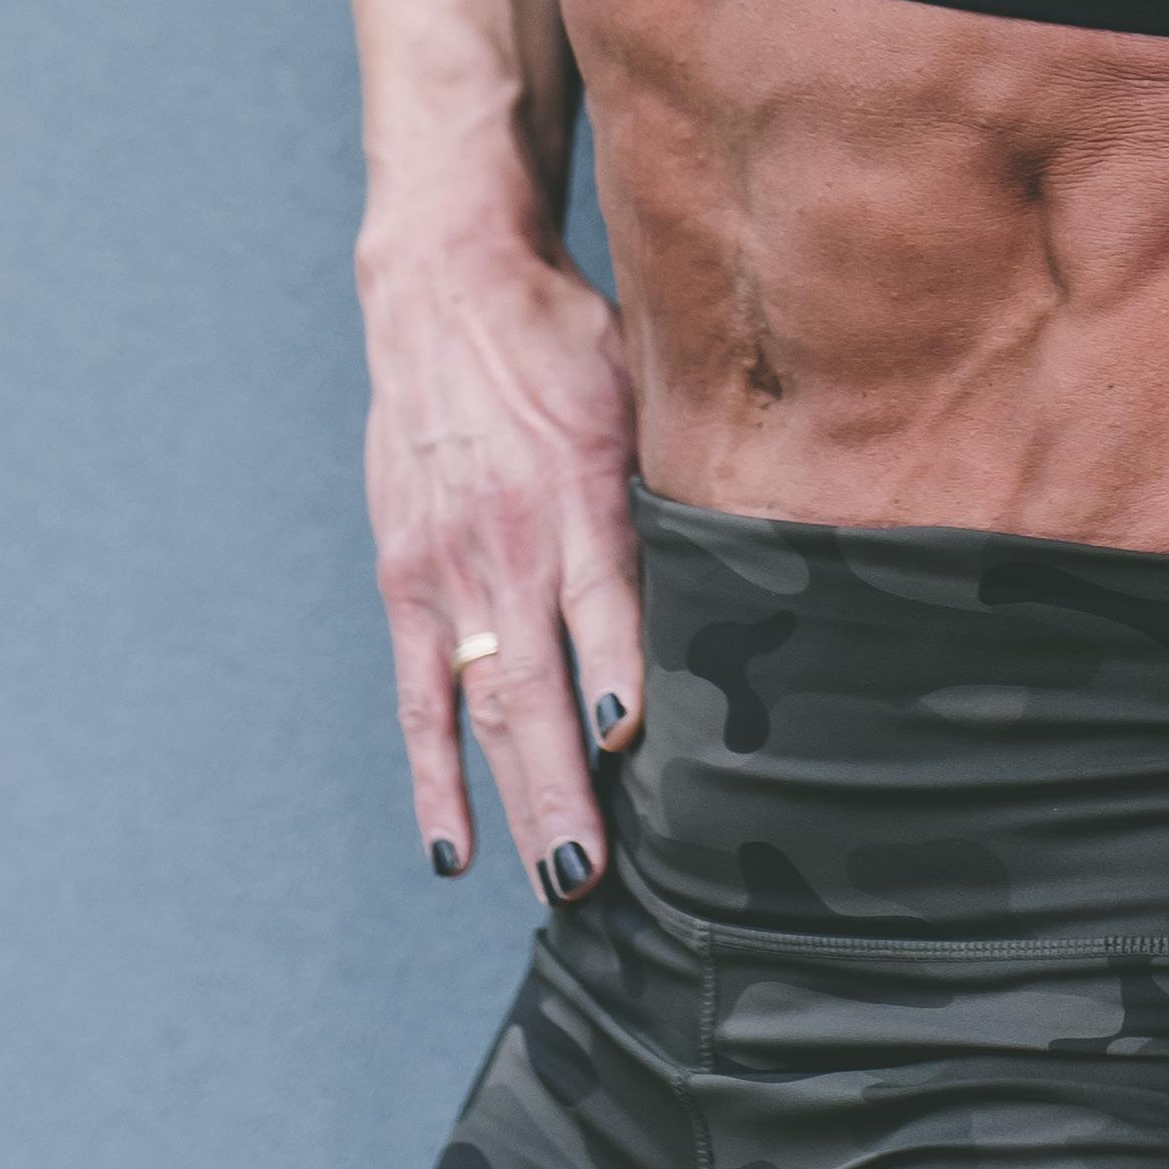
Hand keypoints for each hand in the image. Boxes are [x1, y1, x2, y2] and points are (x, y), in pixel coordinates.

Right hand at [362, 241, 644, 899]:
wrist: (445, 289)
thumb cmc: (567, 338)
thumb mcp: (640, 381)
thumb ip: (679, 468)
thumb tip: (762, 542)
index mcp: (577, 486)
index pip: (602, 597)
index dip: (618, 673)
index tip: (641, 743)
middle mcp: (509, 538)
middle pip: (538, 680)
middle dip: (568, 781)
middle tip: (595, 874)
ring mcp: (449, 565)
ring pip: (484, 704)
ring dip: (517, 796)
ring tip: (555, 880)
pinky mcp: (406, 577)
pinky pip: (418, 694)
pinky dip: (434, 773)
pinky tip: (454, 847)